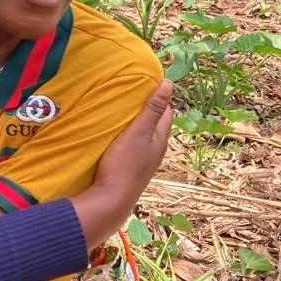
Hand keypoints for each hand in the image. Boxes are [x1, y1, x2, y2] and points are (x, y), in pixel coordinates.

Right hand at [71, 79, 172, 247]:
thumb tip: (169, 83)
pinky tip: (115, 133)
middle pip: (156, 122)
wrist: (111, 199)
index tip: (145, 82)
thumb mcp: (139, 131)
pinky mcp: (131, 166)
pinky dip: (129, 134)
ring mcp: (144, 159)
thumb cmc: (125, 163)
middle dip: (148, 106)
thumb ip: (153, 108)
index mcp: (160, 138)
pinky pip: (134, 145)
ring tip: (121, 109)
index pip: (166, 110)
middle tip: (131, 92)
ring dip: (137, 121)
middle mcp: (156, 149)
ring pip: (144, 134)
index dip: (159, 95)